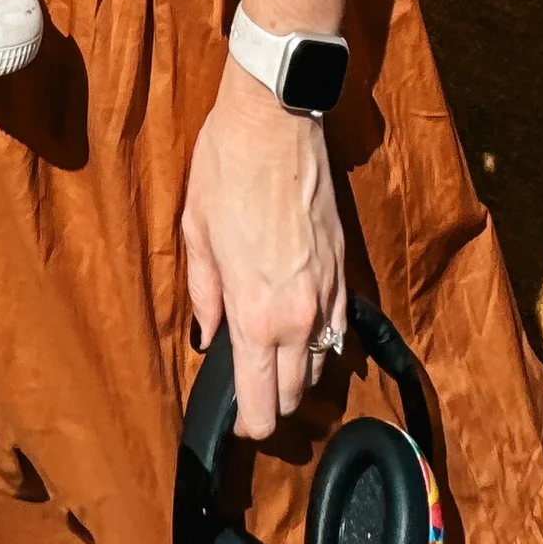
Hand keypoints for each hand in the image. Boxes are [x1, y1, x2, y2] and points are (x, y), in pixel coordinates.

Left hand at [181, 66, 344, 440]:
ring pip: (323, 365)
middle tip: (252, 395)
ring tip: (276, 363)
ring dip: (301, 374)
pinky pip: (341, 326)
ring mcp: (328, 293)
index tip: (238, 422)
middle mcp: (299, 315)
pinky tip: (306, 330)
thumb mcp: (196, 233)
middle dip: (274, 405)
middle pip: (296, 395)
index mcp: (256, 315)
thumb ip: (204, 296)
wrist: (275, 119)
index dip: (249, 424)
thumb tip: (207, 336)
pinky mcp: (346, 268)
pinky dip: (325, 340)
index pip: (263, 403)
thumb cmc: (226, 169)